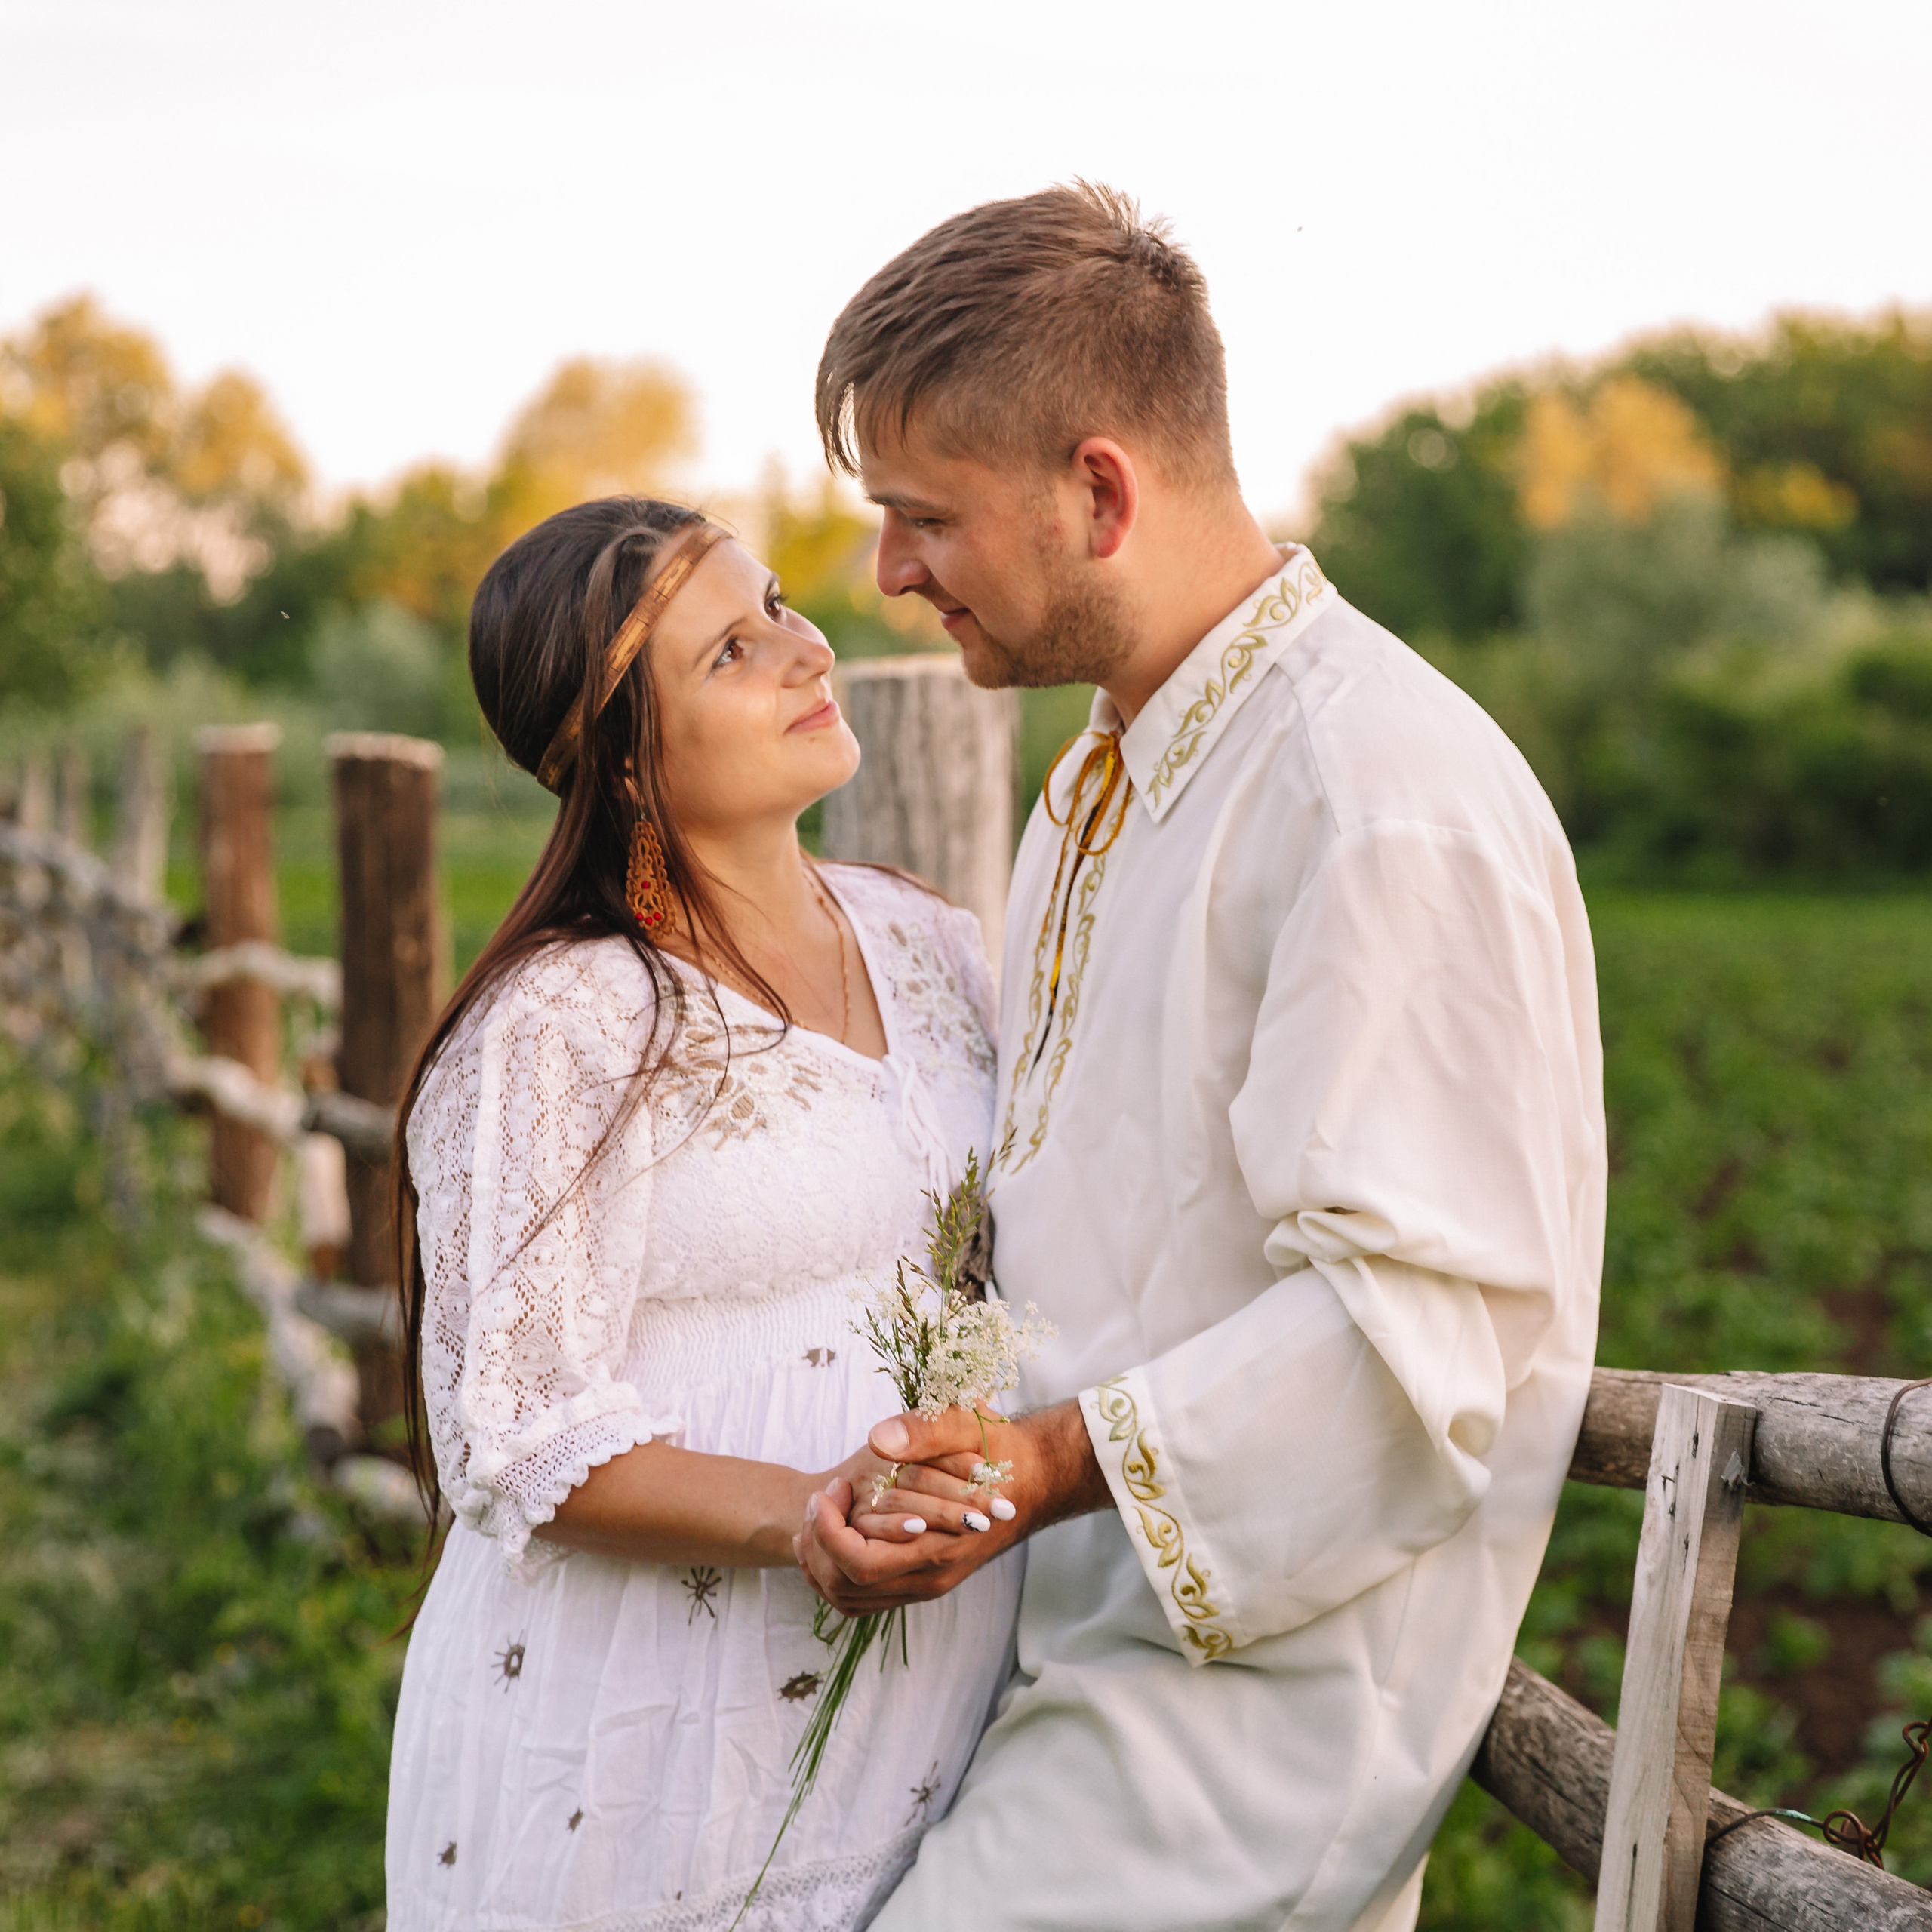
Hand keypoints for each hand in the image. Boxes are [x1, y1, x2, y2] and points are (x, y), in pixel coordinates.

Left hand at [792, 1400, 1108, 1615]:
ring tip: (818, 1515)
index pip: (861, 1565)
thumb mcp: (968, 1426)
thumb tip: (878, 1439)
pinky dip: (839, 1569)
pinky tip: (837, 1530)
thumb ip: (925, 1431)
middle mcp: (930, 1576)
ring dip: (822, 1561)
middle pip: (847, 1589)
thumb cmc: (1003, 1451)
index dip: (830, 1531)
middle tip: (818, 1498)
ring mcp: (927, 1581)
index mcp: (939, 1547)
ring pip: (851, 1598)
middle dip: (817, 1545)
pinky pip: (866, 1595)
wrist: (1040, 1478)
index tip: (830, 1488)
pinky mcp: (924, 1577)